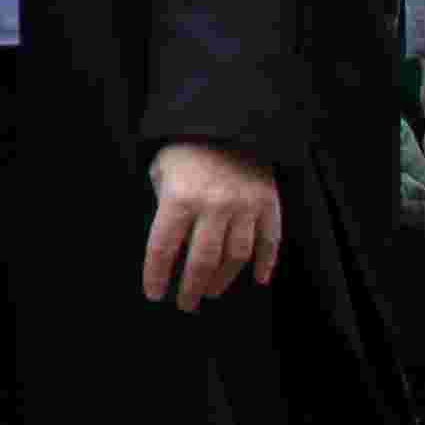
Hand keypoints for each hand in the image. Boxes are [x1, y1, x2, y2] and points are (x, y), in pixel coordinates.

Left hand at [140, 141, 283, 310]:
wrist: (230, 120)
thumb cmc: (187, 149)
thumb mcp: (162, 170)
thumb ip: (164, 205)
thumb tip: (170, 243)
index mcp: (179, 197)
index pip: (163, 247)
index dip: (157, 275)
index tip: (154, 295)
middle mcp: (214, 206)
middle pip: (201, 260)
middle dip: (191, 287)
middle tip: (186, 304)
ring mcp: (245, 206)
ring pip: (235, 257)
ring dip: (223, 279)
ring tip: (211, 291)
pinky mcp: (269, 204)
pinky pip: (270, 241)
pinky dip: (265, 264)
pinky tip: (258, 280)